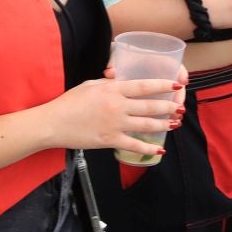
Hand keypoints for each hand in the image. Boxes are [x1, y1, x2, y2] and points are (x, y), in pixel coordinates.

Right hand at [44, 74, 184, 154]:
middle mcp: (117, 105)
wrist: (52, 123)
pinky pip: (134, 145)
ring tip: (174, 124)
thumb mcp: (90, 85)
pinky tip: (159, 149)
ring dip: (163, 125)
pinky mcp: (109, 140)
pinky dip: (148, 148)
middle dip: (168, 107)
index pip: (144, 85)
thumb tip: (121, 81)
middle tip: (179, 108)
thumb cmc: (68, 102)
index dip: (163, 86)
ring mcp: (114, 124)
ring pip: (146, 125)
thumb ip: (108, 84)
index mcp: (112, 89)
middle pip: (149, 106)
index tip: (176, 86)